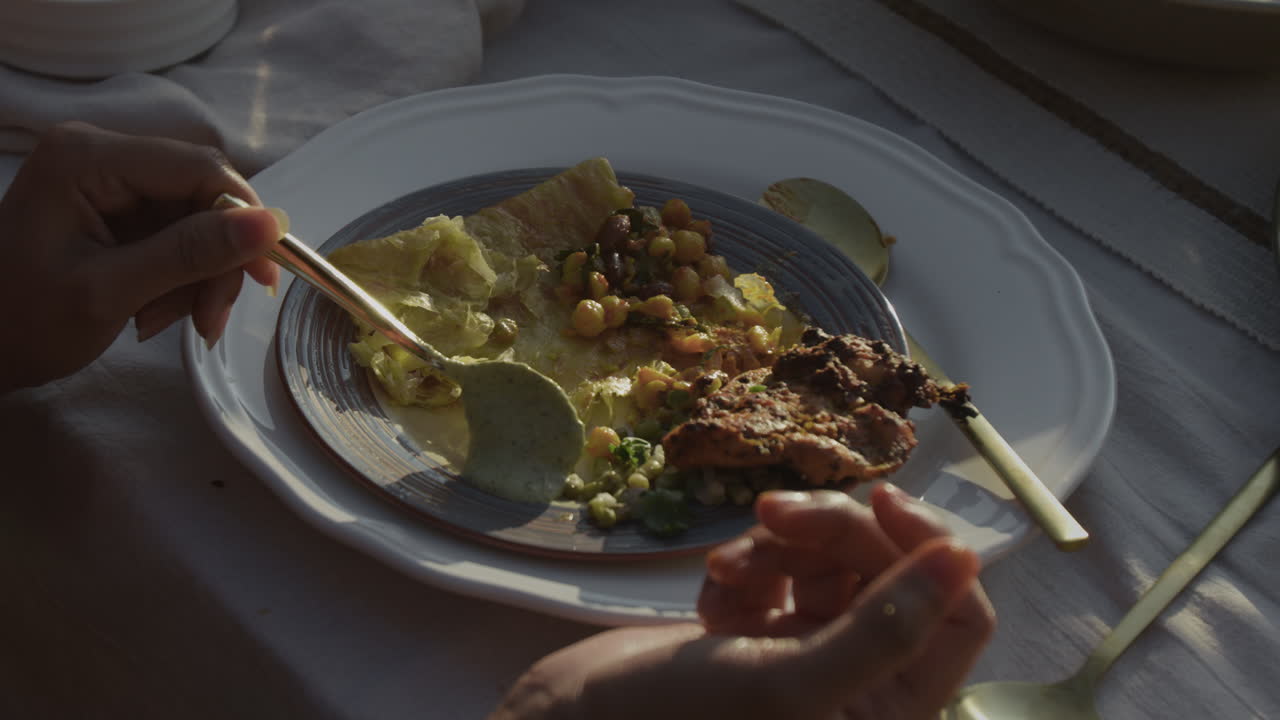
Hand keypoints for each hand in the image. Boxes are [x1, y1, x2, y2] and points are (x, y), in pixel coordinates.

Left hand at [0, 122, 283, 392]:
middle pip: (202, 194)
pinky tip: (156, 310)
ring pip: (197, 220)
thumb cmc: (23, 322)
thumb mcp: (110, 292)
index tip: (263, 276)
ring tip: (170, 322)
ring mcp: (108, 181)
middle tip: (210, 319)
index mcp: (88, 157)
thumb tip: (272, 225)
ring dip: (199, 276)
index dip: (243, 217)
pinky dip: (181, 278)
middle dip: (216, 259)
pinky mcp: (116, 208)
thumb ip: (190, 253)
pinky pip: (178, 235)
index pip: (198, 167)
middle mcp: (101, 154)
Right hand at [490, 484, 994, 719]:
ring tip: (726, 570)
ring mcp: (811, 654)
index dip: (926, 548)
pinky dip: (747, 570)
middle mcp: (861, 684)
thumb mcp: (791, 683)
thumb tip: (966, 558)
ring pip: (830, 560)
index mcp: (889, 712)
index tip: (876, 498)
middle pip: (886, 569)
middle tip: (770, 511)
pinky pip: (781, 570)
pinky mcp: (764, 632)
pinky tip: (709, 598)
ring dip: (778, 548)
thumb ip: (887, 627)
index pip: (958, 615)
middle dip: (828, 532)